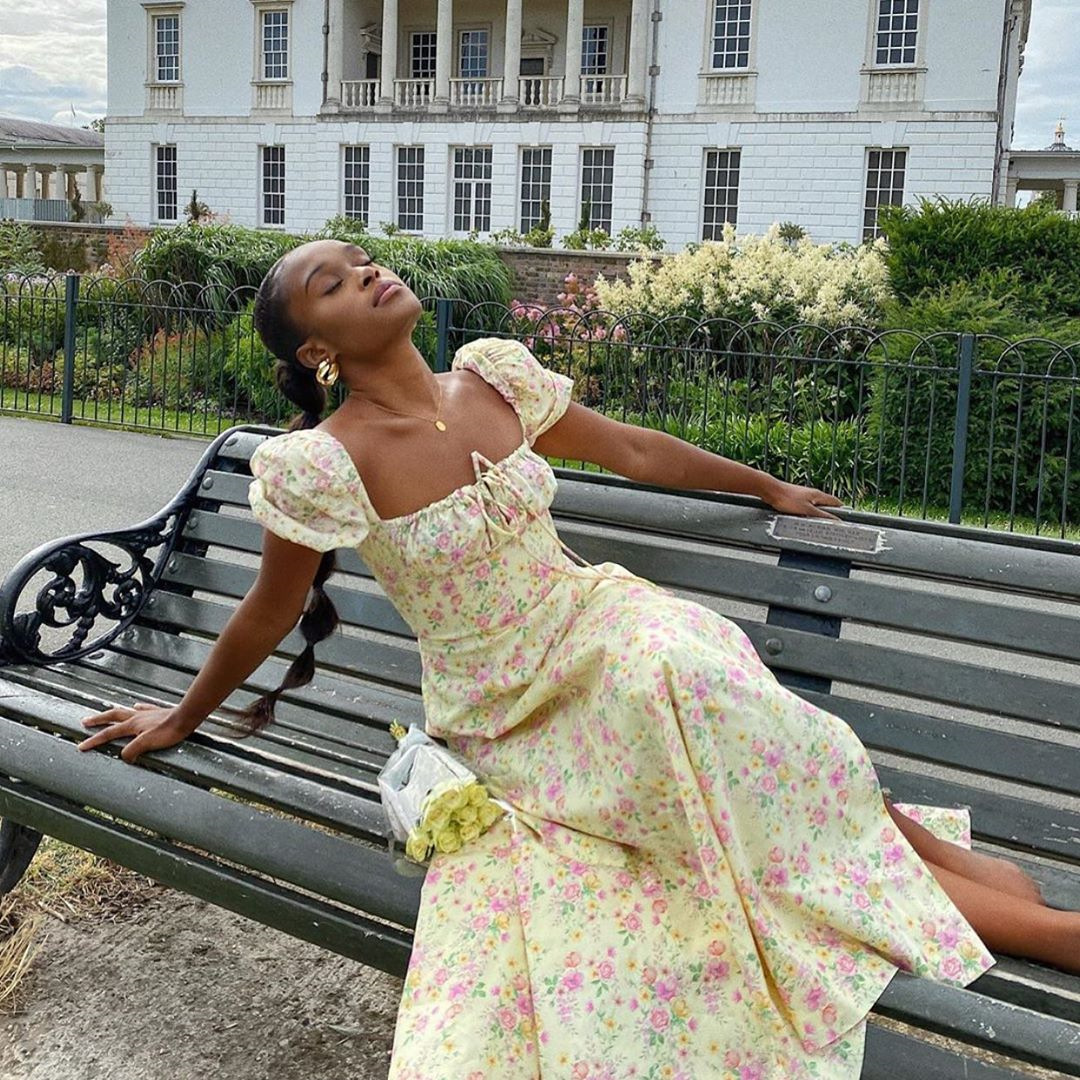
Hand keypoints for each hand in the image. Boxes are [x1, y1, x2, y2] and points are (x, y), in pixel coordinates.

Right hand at [77, 702, 200, 763]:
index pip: (108, 734)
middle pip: (112, 717)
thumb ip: (132, 750)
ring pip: (125, 711)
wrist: (187, 717)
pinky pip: (143, 708)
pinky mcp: (158, 712)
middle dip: (98, 720)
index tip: (81, 746)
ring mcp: (147, 713)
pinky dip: (136, 708)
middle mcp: (137, 717)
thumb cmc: (170, 730)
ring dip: (113, 713)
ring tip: (106, 712)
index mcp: (132, 725)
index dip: (94, 741)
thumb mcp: (147, 743)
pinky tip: (136, 706)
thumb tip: (123, 757)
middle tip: (85, 721)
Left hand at [762, 480, 843, 519]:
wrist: (770, 490)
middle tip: (833, 523)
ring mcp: (804, 496)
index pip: (835, 502)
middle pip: (826, 504)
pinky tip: (806, 518)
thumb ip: (822, 516)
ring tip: (820, 523)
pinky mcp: (795, 499)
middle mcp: (812, 494)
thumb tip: (836, 520)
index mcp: (818, 495)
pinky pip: (807, 507)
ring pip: (816, 506)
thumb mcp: (807, 510)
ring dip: (819, 514)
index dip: (841, 510)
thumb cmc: (787, 498)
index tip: (846, 517)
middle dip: (830, 513)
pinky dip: (809, 513)